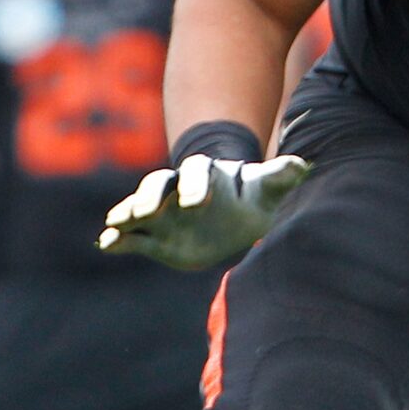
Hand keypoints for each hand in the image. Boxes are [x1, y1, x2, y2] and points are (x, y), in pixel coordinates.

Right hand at [98, 151, 310, 269]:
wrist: (231, 215)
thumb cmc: (249, 196)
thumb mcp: (266, 188)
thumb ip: (280, 176)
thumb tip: (304, 166)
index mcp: (204, 175)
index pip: (195, 174)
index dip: (195, 187)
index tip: (198, 203)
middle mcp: (176, 190)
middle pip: (158, 186)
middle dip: (149, 197)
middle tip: (143, 212)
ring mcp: (162, 213)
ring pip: (138, 209)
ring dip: (126, 214)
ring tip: (115, 223)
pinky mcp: (153, 238)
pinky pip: (131, 237)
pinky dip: (117, 239)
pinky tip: (105, 244)